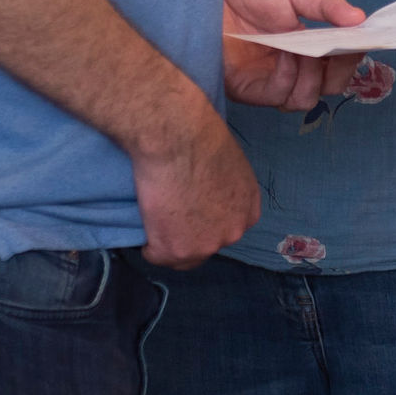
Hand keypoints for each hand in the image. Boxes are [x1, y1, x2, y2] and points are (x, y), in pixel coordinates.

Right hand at [130, 97, 262, 269]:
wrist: (176, 138)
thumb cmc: (199, 137)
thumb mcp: (230, 165)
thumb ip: (225, 190)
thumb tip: (209, 195)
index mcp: (249, 211)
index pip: (227, 230)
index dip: (206, 223)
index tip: (191, 213)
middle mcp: (234, 232)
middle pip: (208, 246)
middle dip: (190, 235)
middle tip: (171, 215)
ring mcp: (206, 244)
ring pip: (183, 257)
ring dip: (169, 243)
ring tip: (156, 221)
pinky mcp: (175, 249)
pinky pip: (156, 256)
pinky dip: (148, 247)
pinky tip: (146, 228)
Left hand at [219, 0, 363, 110]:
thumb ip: (326, 5)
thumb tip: (360, 18)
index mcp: (306, 47)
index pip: (339, 66)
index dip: (353, 58)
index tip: (362, 42)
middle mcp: (292, 69)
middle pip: (329, 88)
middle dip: (340, 72)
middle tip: (339, 50)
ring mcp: (271, 82)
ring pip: (306, 99)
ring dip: (313, 76)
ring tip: (304, 49)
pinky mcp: (250, 90)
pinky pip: (280, 95)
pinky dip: (289, 76)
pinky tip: (284, 53)